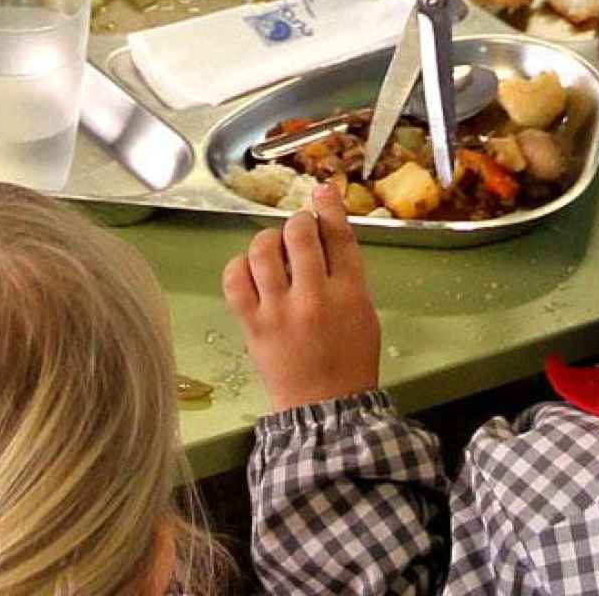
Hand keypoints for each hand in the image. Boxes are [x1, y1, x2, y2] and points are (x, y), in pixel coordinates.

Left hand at [221, 185, 380, 411]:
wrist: (325, 406)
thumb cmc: (349, 359)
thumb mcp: (363, 310)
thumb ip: (347, 271)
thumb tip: (329, 231)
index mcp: (350, 292)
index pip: (338, 236)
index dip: (329, 207)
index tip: (322, 191)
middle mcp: (314, 296)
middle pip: (299, 234)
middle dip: (298, 222)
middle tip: (298, 230)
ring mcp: (280, 310)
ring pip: (263, 249)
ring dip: (268, 240)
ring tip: (274, 250)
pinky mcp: (253, 324)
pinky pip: (235, 278)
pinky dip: (240, 265)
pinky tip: (250, 270)